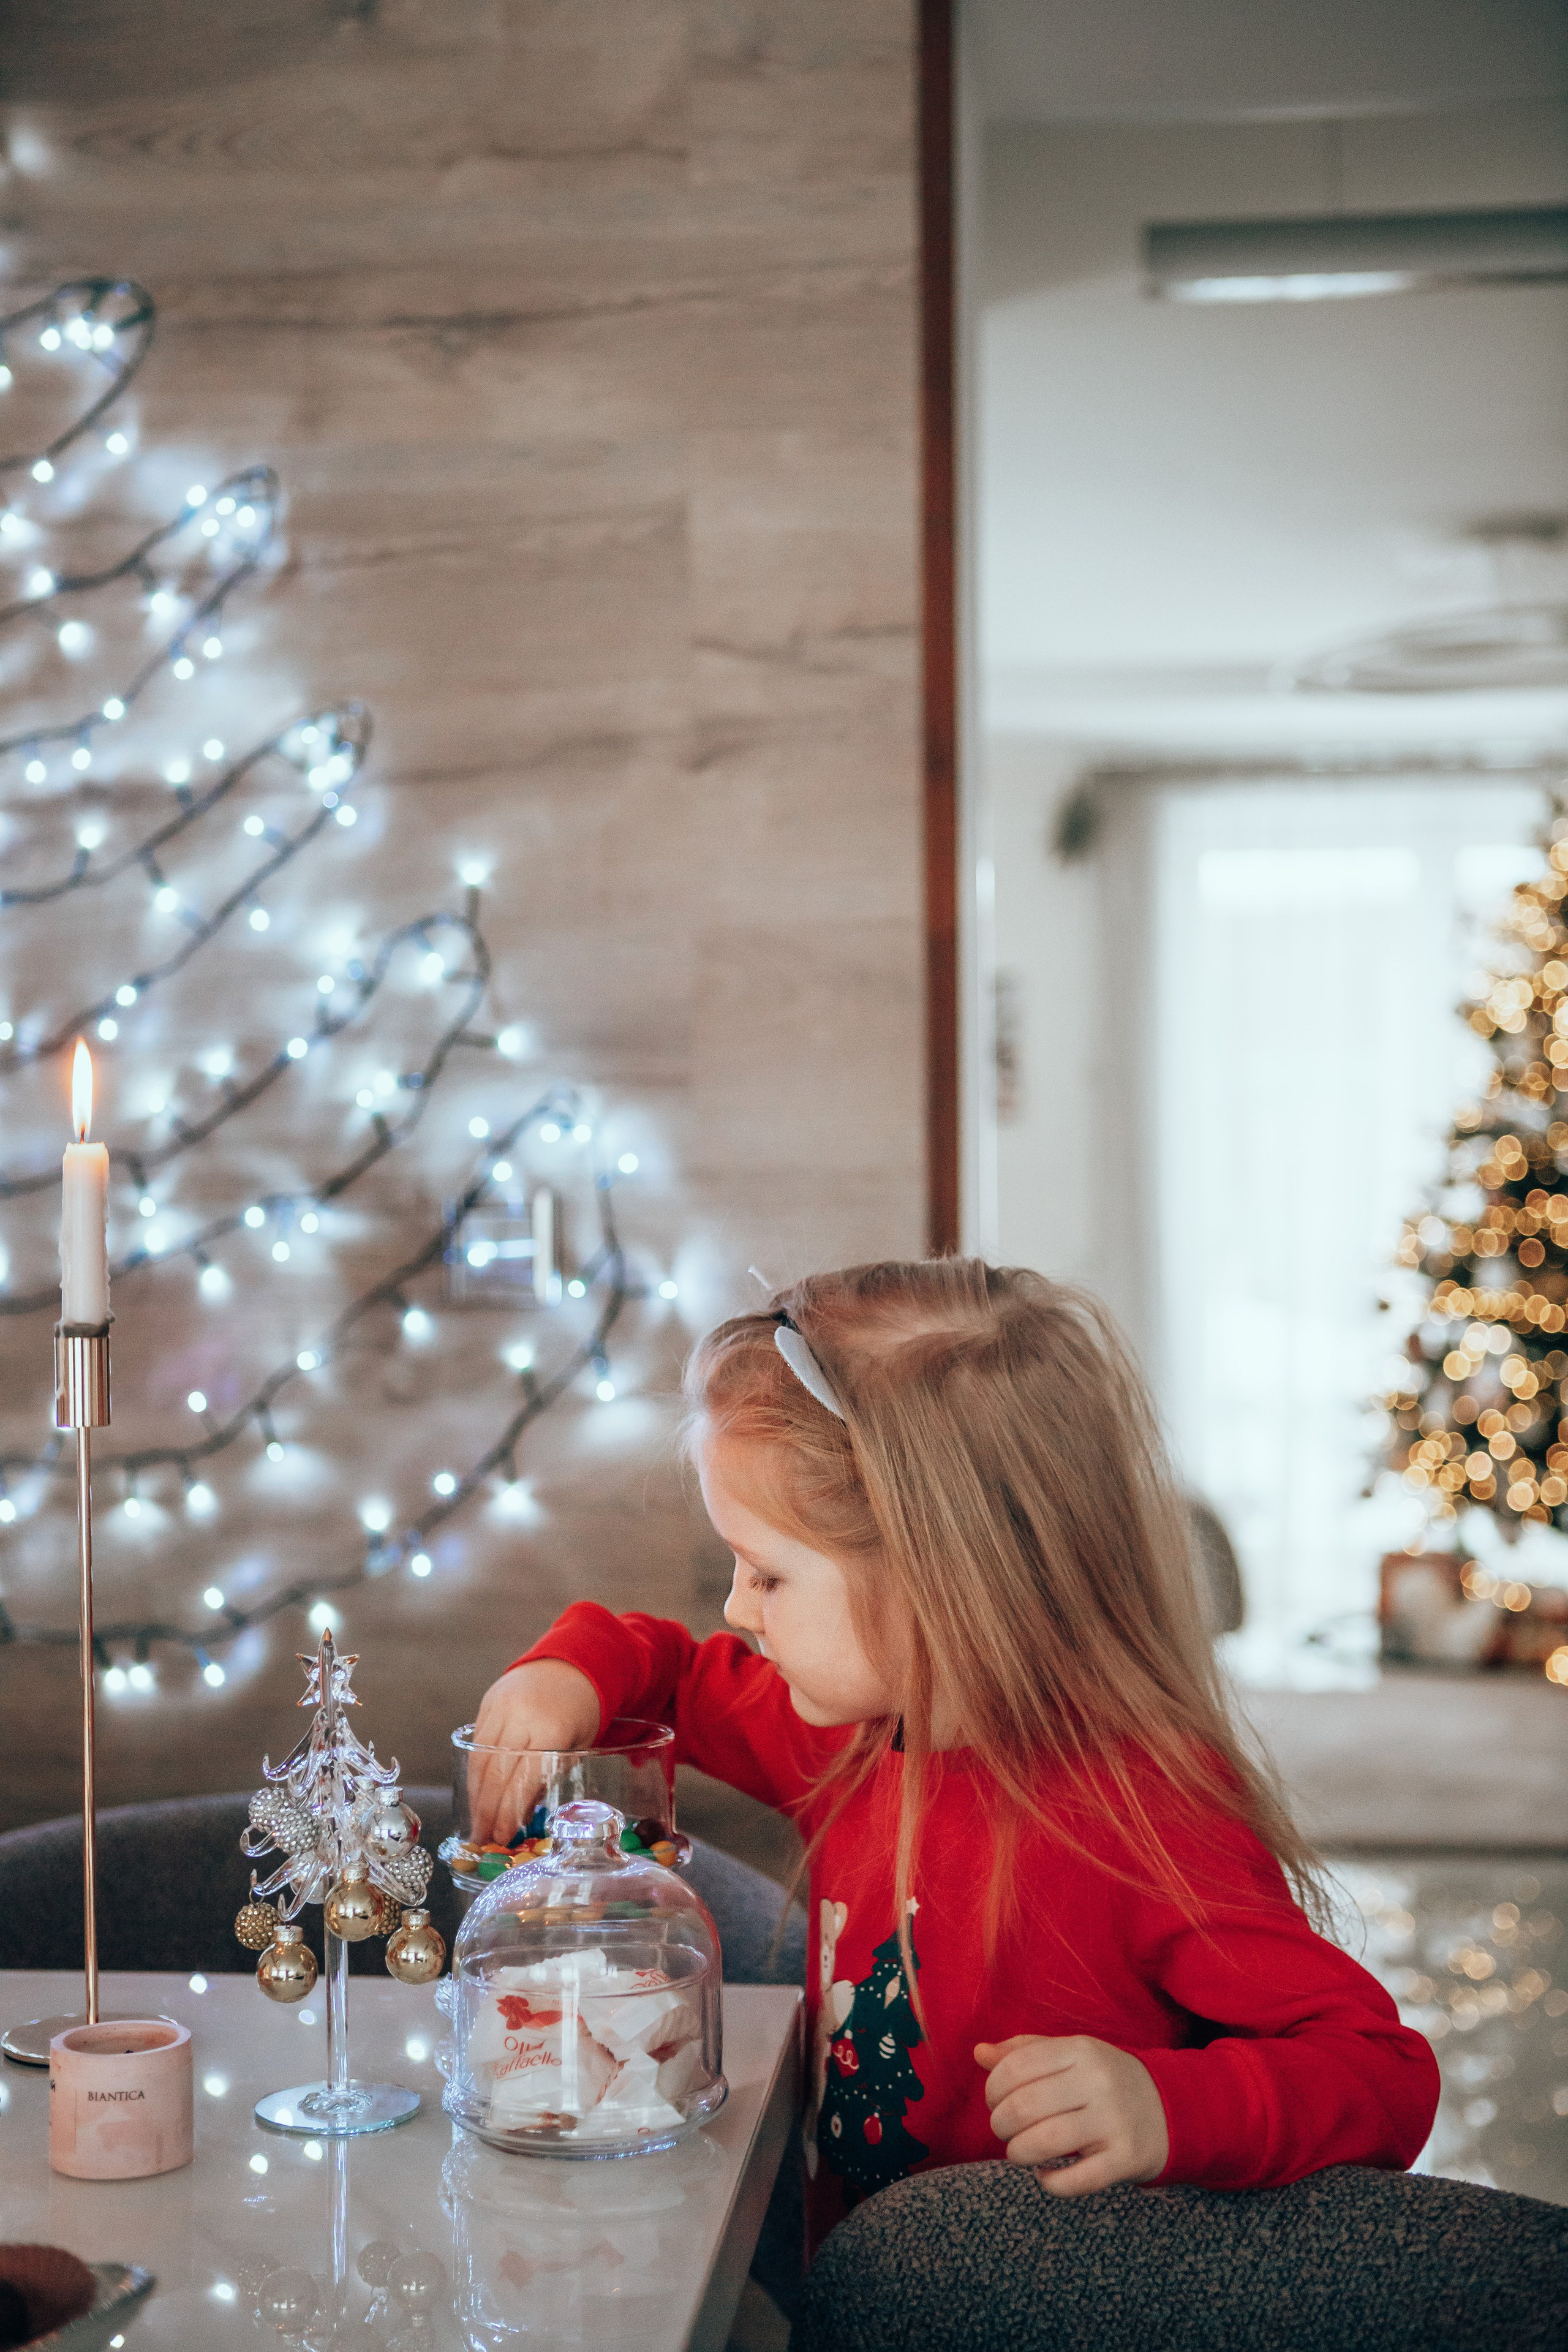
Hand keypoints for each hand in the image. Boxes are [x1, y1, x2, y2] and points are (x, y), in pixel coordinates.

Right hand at [468, 1659, 600, 1843]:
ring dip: (475, 1795)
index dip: (508, 1813)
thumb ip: (551, 1776)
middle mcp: (522, 1716)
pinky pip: (476, 1743)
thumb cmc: (582, 1711)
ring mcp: (502, 1706)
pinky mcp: (489, 1702)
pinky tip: (475, 1793)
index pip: (522, 1781)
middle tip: (482, 1839)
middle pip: (496, 1773)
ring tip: (476, 1823)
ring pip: (480, 1759)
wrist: (572, 1663)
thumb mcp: (579, 1745)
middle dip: (487, 1811)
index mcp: (551, 1729)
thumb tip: (521, 1814)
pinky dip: (474, 1771)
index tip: (502, 1838)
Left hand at [976, 2035, 1168, 2197]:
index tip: (994, 2101)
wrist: (1171, 2109)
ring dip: (1018, 2153)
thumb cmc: (1104, 2081)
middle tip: (1005, 2130)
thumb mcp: (1070, 2055)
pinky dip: (1050, 2184)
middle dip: (1001, 2124)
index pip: (1016, 2066)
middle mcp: (1098, 2081)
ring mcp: (1115, 2121)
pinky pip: (1076, 2180)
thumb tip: (979, 2053)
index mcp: (1080, 2049)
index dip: (993, 2088)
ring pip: (1044, 2143)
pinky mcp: (1126, 2158)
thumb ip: (1024, 2052)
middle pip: (1024, 2106)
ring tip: (1019, 2152)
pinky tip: (1045, 2176)